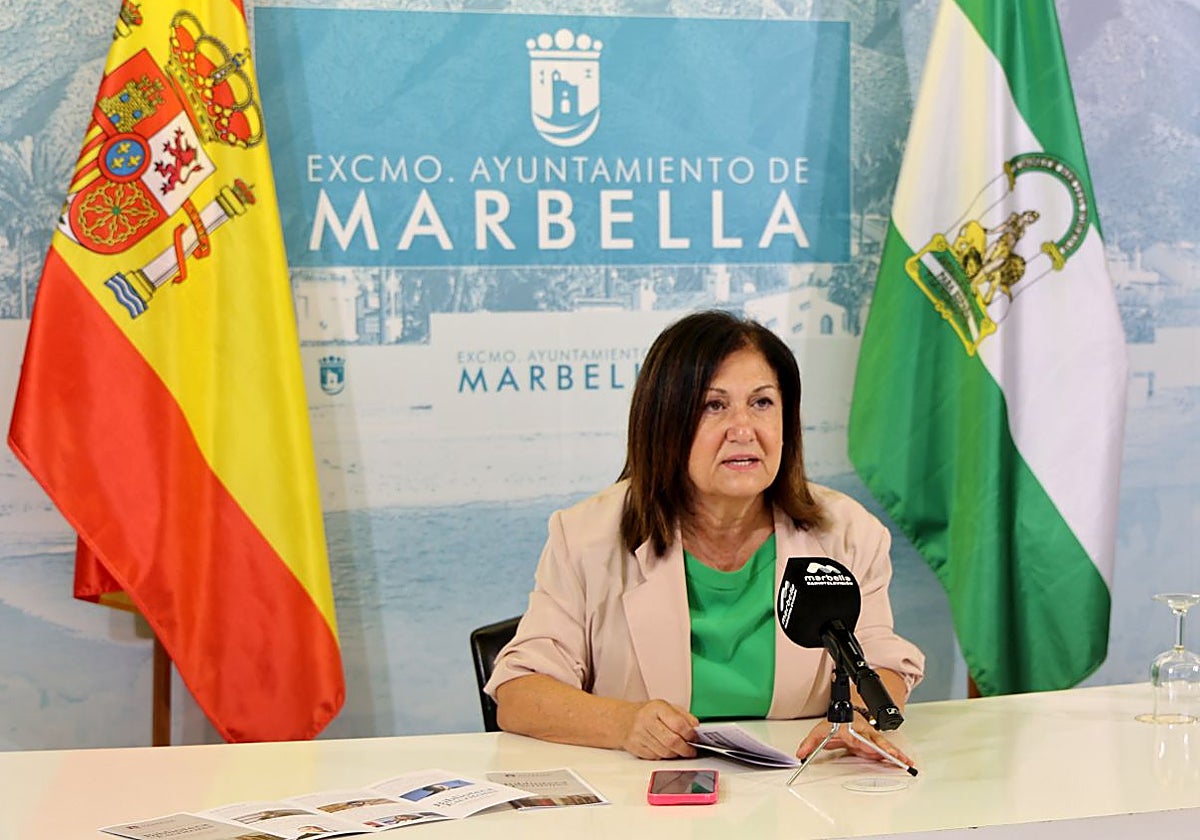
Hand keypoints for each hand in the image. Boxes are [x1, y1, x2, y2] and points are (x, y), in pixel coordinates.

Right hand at [620, 700, 699, 759]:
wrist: (623, 720)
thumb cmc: (647, 713)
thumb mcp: (666, 707)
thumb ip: (683, 716)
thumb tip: (696, 727)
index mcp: (656, 708)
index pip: (678, 724)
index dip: (690, 733)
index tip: (695, 737)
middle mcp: (646, 720)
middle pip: (672, 741)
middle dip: (685, 749)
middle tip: (691, 750)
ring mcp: (639, 735)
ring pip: (665, 752)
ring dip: (676, 754)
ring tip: (680, 750)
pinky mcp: (635, 748)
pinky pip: (656, 757)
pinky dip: (665, 756)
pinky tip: (666, 750)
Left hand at [795, 718, 913, 767]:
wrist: (845, 716)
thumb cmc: (835, 724)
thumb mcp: (819, 732)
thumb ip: (810, 743)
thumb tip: (801, 754)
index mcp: (849, 729)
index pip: (856, 737)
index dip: (864, 744)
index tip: (870, 750)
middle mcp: (862, 732)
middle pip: (875, 741)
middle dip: (884, 749)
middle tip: (894, 757)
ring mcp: (870, 737)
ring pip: (884, 745)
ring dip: (894, 753)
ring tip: (905, 762)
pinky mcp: (876, 743)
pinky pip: (886, 750)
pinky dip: (895, 756)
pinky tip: (904, 762)